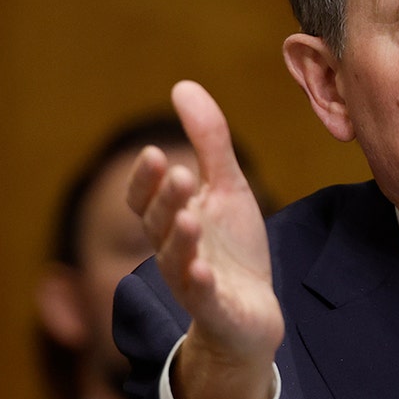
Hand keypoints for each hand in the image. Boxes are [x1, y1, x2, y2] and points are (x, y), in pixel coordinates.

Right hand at [127, 80, 283, 398]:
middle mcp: (174, 249)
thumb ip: (208, 142)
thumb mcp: (227, 188)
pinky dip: (201, 283)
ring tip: (189, 218)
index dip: (147, 179)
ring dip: (180, 239)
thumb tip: (182, 86)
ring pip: (176, 260)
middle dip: (167, 199)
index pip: (146, 197)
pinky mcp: (215, 308)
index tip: (157, 153)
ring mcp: (192, 281)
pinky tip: (204, 270)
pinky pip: (202, 297)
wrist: (252, 313)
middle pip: (159, 223)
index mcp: (173, 219)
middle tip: (179, 174)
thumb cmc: (233, 247)